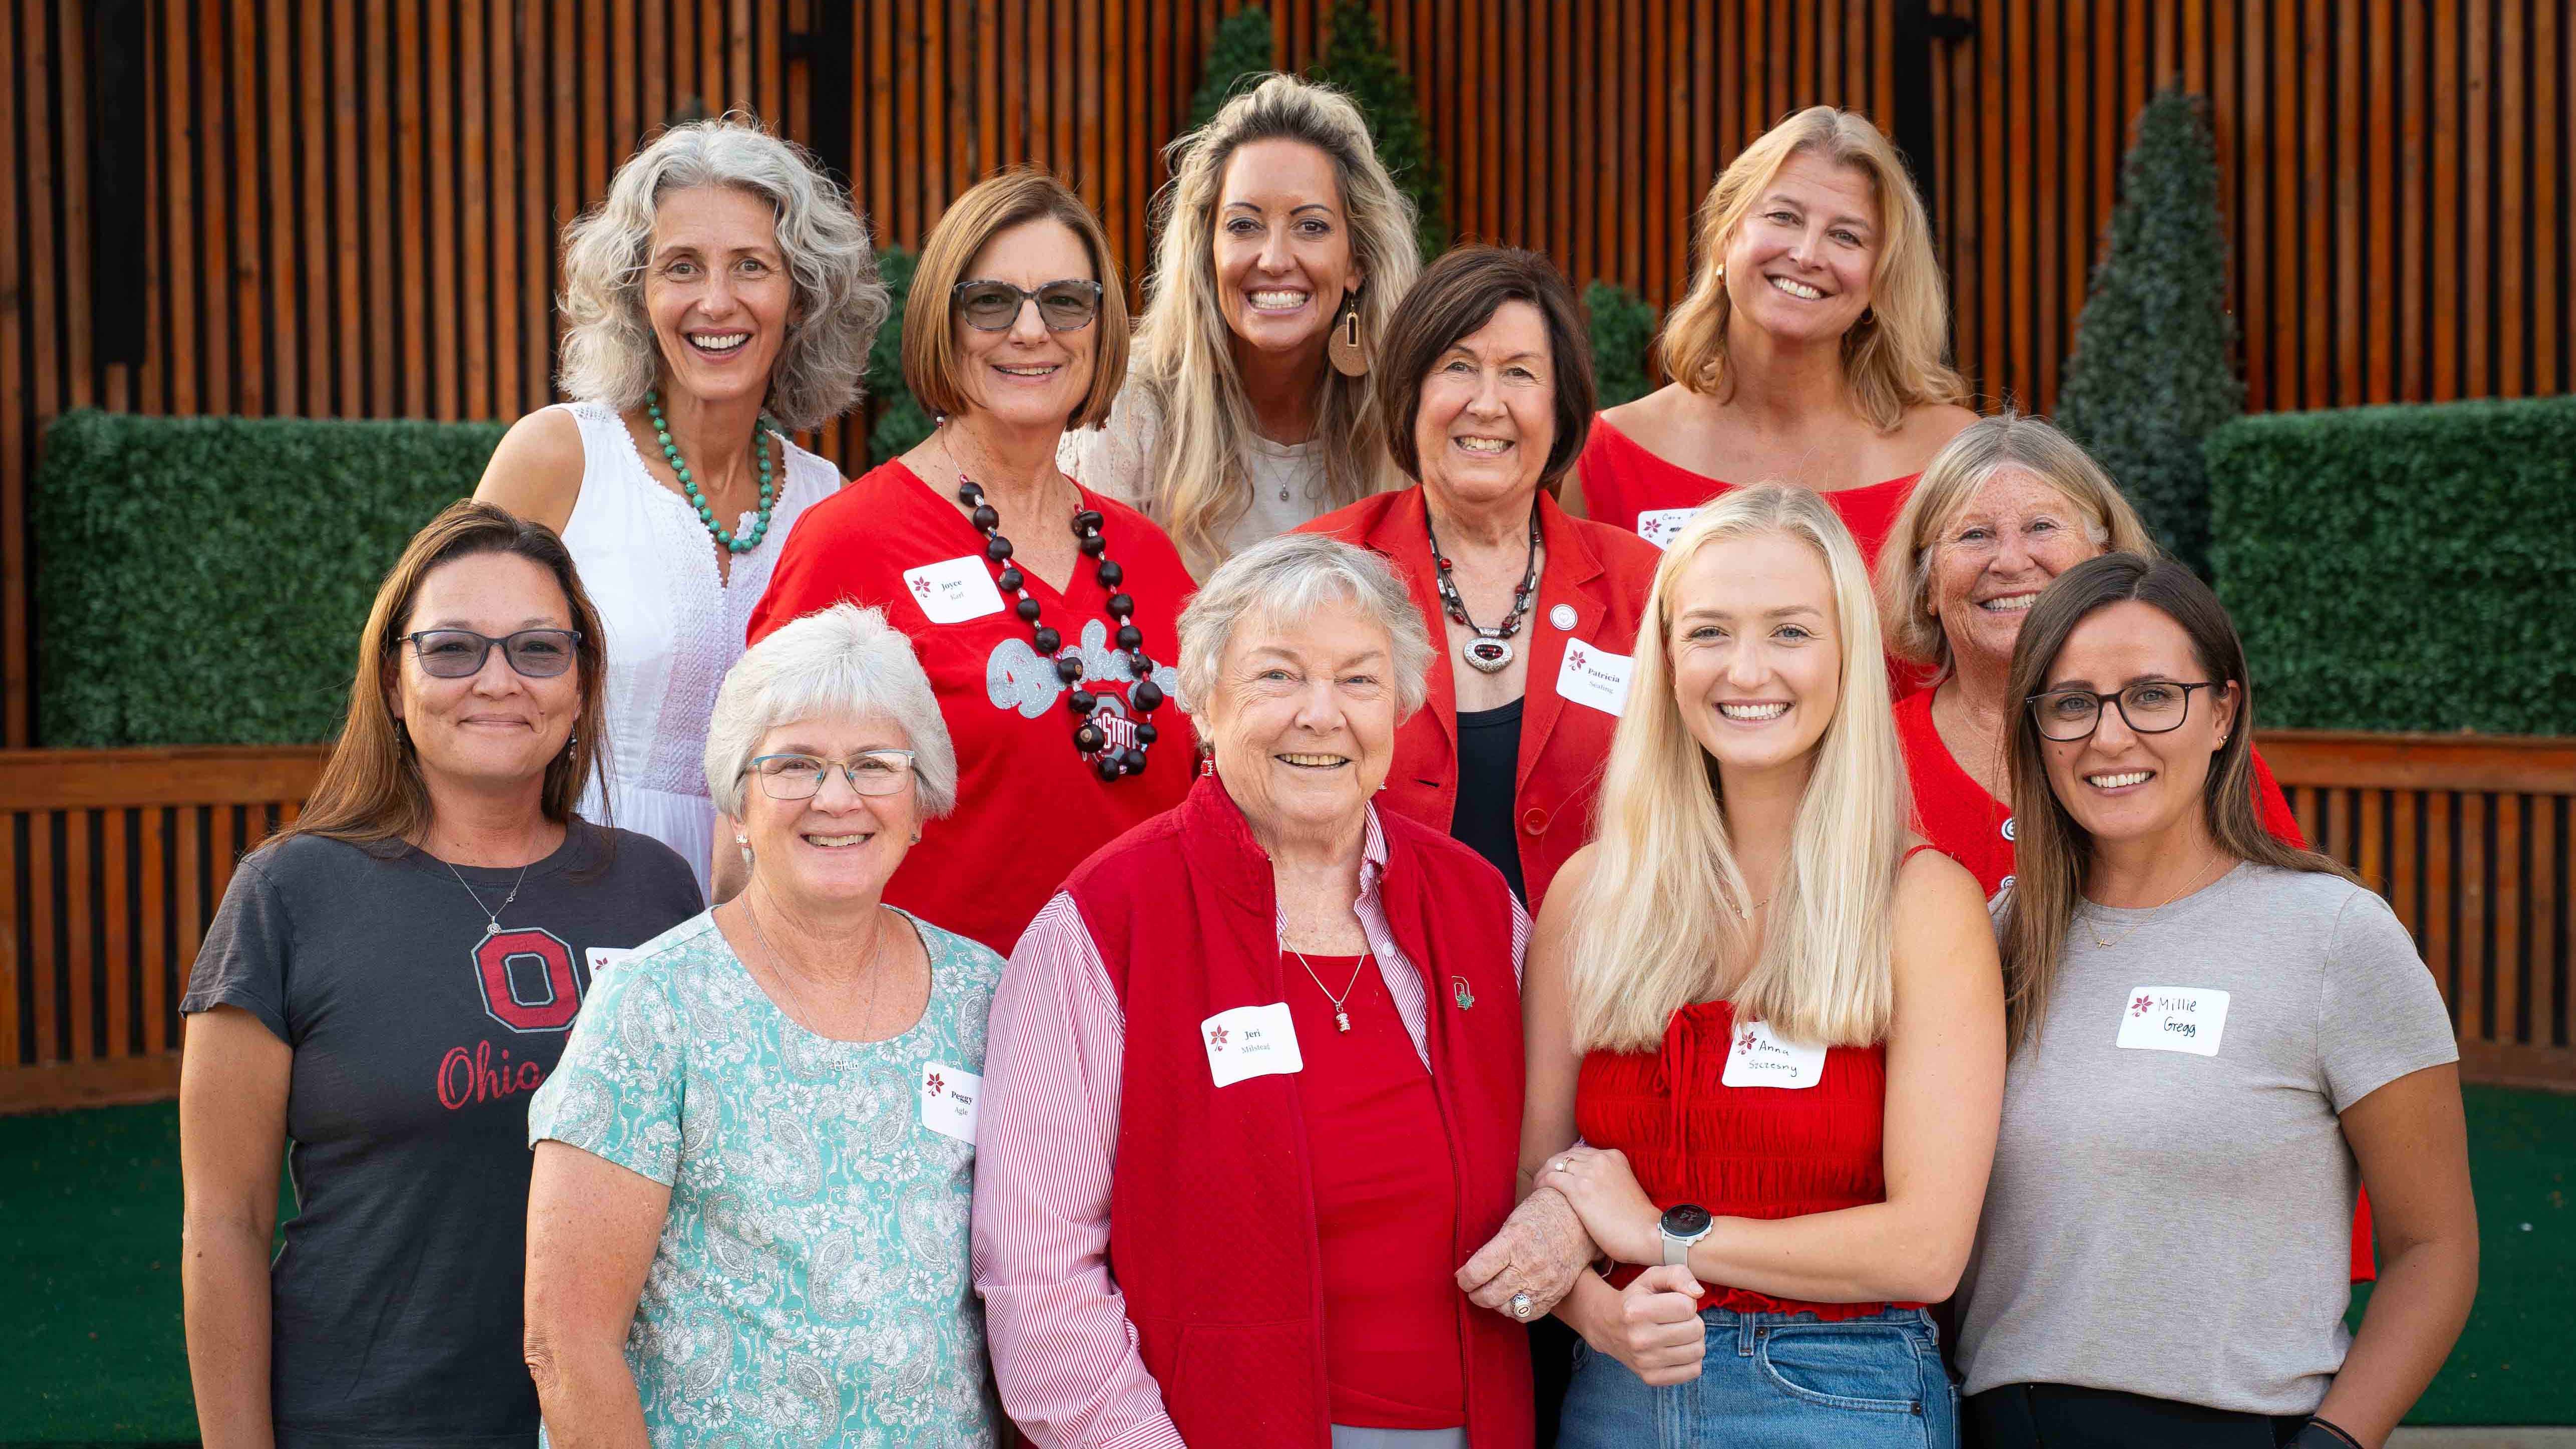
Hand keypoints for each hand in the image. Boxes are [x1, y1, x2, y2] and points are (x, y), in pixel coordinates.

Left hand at [1457, 1187, 1595, 1319]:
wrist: (1580, 1219)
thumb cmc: (1541, 1215)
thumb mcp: (1512, 1222)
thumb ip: (1492, 1249)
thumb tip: (1469, 1272)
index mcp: (1514, 1241)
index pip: (1478, 1271)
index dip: (1464, 1278)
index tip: (1462, 1277)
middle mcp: (1529, 1265)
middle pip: (1490, 1295)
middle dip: (1476, 1294)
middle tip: (1474, 1288)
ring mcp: (1544, 1283)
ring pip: (1507, 1308)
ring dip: (1495, 1303)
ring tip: (1493, 1292)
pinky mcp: (1555, 1294)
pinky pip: (1528, 1314)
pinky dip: (1516, 1310)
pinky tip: (1512, 1298)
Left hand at [1536, 1145, 1661, 1265]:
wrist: (1648, 1233)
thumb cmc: (1637, 1219)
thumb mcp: (1624, 1186)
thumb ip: (1608, 1179)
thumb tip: (1590, 1188)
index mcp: (1613, 1156)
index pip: (1579, 1152)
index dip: (1566, 1163)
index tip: (1559, 1174)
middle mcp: (1601, 1159)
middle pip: (1565, 1155)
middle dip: (1552, 1166)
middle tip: (1544, 1181)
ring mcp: (1589, 1173)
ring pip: (1554, 1164)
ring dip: (1543, 1175)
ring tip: (1538, 1187)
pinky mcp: (1579, 1190)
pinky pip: (1551, 1179)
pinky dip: (1540, 1183)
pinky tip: (1538, 1193)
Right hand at [1595, 1264, 1705, 1385]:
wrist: (1608, 1327)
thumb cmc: (1637, 1299)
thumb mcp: (1651, 1278)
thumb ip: (1677, 1274)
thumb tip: (1698, 1293)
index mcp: (1636, 1311)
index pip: (1687, 1306)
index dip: (1686, 1301)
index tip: (1673, 1303)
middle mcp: (1638, 1339)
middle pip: (1696, 1329)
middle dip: (1693, 1320)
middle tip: (1677, 1319)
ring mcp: (1644, 1362)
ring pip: (1698, 1351)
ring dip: (1694, 1339)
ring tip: (1678, 1333)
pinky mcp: (1651, 1378)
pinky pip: (1694, 1371)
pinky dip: (1692, 1359)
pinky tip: (1678, 1349)